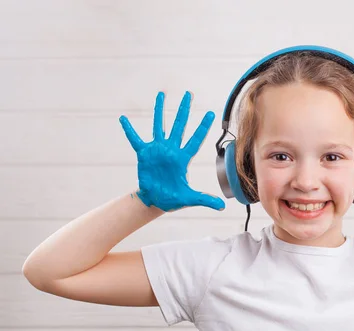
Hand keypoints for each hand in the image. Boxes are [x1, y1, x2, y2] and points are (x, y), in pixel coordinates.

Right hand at [119, 91, 225, 211]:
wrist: (154, 200)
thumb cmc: (172, 198)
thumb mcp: (189, 199)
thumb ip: (205, 199)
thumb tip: (222, 206)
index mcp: (183, 158)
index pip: (195, 139)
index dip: (203, 127)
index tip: (210, 113)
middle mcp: (171, 150)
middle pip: (179, 125)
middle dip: (184, 110)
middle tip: (189, 94)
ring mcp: (157, 150)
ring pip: (159, 125)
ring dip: (160, 110)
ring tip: (161, 95)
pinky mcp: (144, 154)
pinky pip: (135, 139)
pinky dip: (129, 130)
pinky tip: (123, 119)